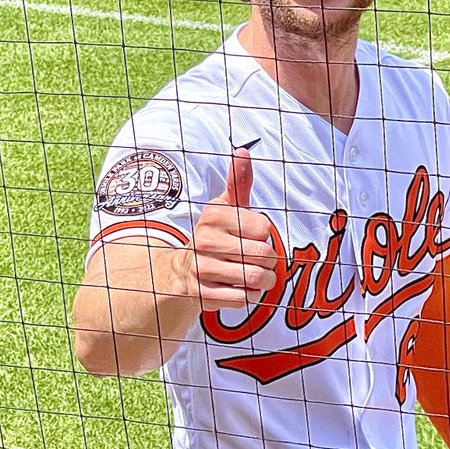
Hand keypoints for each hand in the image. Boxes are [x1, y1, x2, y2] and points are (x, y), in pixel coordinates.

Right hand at [180, 148, 277, 310]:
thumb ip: (238, 182)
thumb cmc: (216, 236)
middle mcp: (204, 240)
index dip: (265, 236)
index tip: (253, 236)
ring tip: (255, 276)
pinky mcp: (201, 294)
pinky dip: (248, 296)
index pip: (264, 228)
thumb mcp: (226, 207)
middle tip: (258, 261)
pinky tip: (240, 289)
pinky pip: (242, 298)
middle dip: (268, 262)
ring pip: (254, 278)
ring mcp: (201, 268)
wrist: (181, 271)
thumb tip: (243, 150)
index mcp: (214, 215)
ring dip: (262, 281)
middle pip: (263, 255)